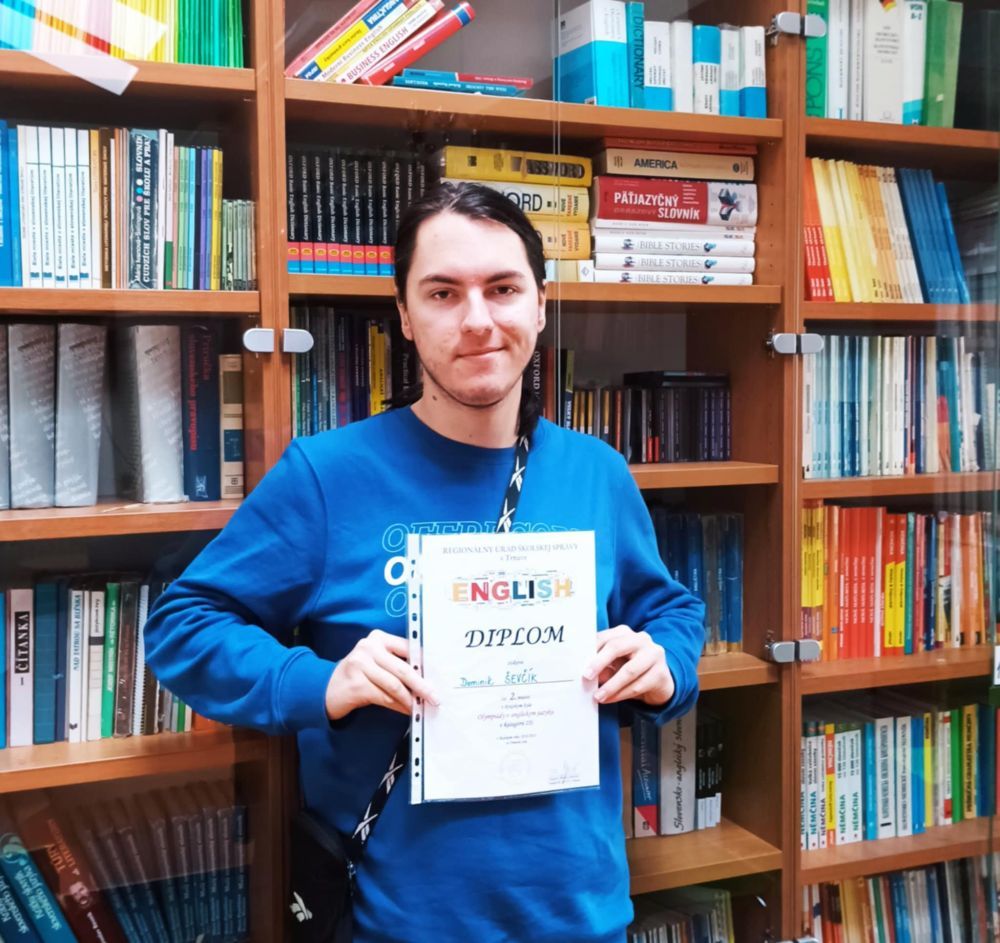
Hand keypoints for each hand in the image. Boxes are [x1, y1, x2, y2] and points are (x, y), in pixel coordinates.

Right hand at [325, 629, 439, 720]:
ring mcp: (360, 664)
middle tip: (434, 697)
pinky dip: (398, 706)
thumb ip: (396, 663)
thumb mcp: (376, 662)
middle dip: (421, 685)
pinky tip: (406, 710)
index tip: (437, 676)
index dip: (425, 664)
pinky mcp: (356, 684)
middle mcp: (368, 647)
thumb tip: (426, 679)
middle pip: (403, 668)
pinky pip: (385, 697)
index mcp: (378, 638)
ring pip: (395, 685)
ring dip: (410, 699)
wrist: (326, 688)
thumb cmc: (358, 675)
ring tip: (420, 707)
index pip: (408, 648)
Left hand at [582, 625, 674, 706]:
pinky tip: (610, 699)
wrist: (660, 681)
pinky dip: (621, 694)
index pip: (606, 637)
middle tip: (586, 676)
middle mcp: (641, 639)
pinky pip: (638, 686)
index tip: (580, 661)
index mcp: (626, 633)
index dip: (592, 649)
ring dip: (611, 685)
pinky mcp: (661, 673)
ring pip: (629, 671)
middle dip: (599, 662)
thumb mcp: (615, 664)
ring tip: (598, 696)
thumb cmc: (631, 668)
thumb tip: (588, 674)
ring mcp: (654, 655)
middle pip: (617, 647)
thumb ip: (602, 665)